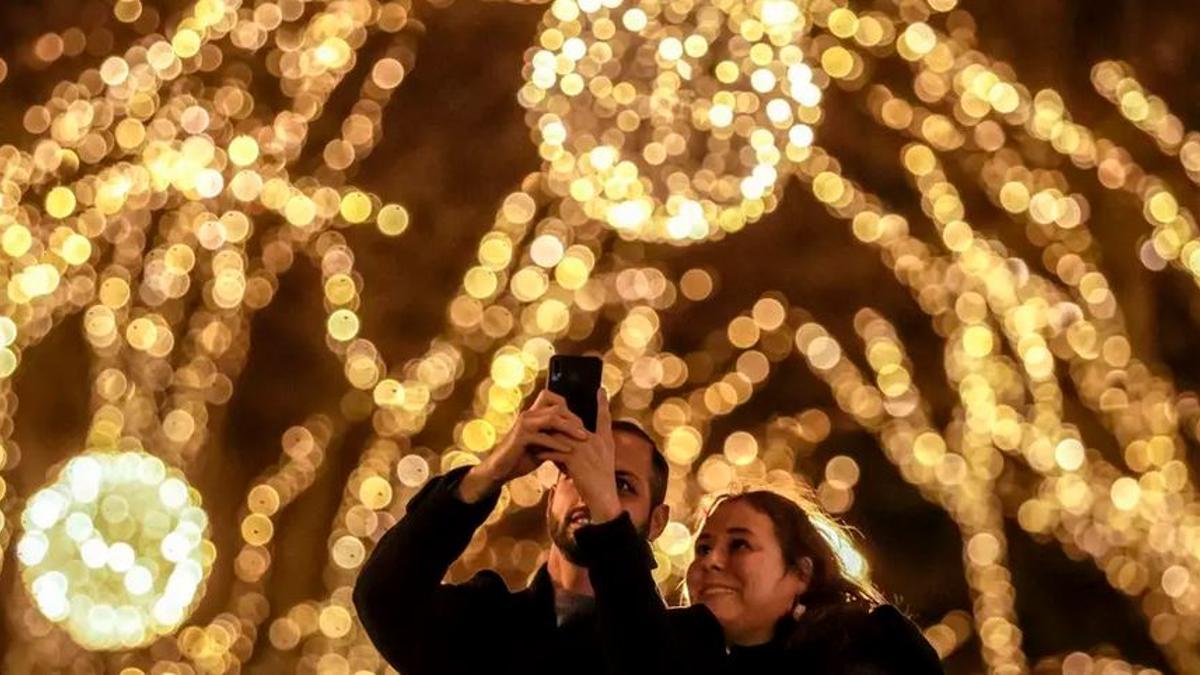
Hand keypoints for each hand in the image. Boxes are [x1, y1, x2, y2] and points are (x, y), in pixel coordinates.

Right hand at [457, 390, 586, 502]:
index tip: (582, 423)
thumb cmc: (523, 455)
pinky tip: (568, 450)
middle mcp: (529, 414)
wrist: (502, 468)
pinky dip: (557, 444)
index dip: (569, 408)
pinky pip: (543, 437)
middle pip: (557, 407)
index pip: (554, 398)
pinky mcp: (521, 437)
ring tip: (582, 438)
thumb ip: (555, 435)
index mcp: (534, 414)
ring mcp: (524, 424)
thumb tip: (576, 434)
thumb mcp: (542, 443)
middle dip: (574, 419)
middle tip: (586, 432)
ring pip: (552, 418)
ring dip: (569, 428)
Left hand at [536, 388, 621, 523]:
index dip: (602, 404)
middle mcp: (596, 441)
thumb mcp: (604, 462)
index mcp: (605, 440)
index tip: (600, 389)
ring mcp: (586, 449)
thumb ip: (594, 448)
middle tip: (544, 419)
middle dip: (558, 422)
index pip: (604, 418)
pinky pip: (556, 451)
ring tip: (535, 436)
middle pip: (573, 424)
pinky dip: (545, 452)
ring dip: (547, 436)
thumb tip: (580, 440)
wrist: (604, 500)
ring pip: (561, 435)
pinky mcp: (575, 459)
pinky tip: (536, 454)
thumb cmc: (602, 484)